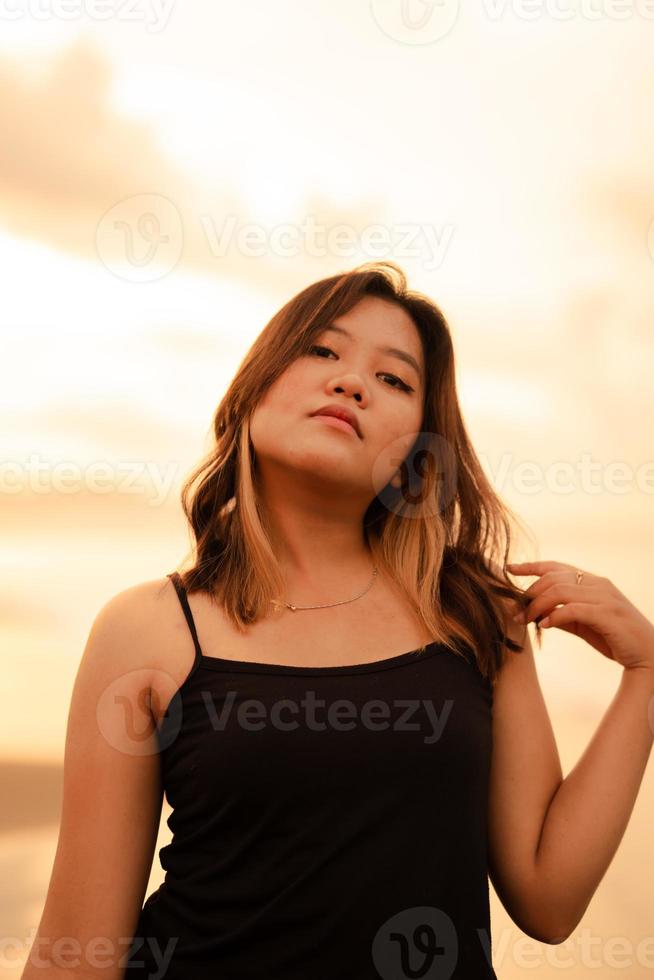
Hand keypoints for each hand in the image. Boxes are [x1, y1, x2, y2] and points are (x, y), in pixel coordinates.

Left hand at [506, 560, 653, 671]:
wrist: (648, 655)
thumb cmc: (614, 637)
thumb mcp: (583, 623)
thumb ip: (562, 614)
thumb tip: (536, 613)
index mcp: (591, 581)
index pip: (556, 566)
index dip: (531, 566)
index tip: (509, 568)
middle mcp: (598, 584)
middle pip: (553, 578)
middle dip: (530, 594)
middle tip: (516, 612)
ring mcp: (604, 597)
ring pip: (560, 591)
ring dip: (538, 606)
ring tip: (526, 621)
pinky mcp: (608, 614)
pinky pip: (574, 609)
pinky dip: (555, 616)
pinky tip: (544, 626)